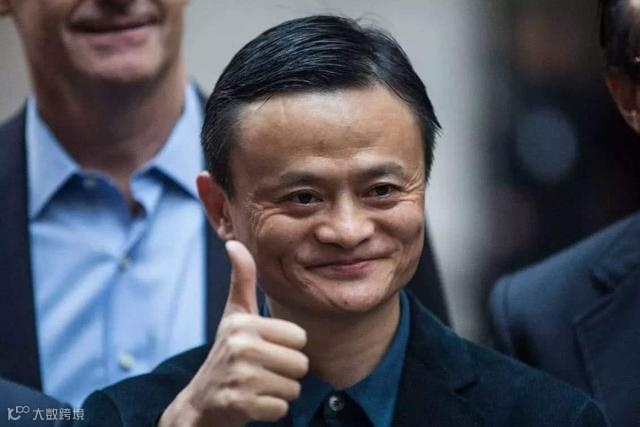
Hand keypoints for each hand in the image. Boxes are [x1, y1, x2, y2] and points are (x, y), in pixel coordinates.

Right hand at [159, 240, 307, 426]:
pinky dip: (271, 410)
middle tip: (261, 370)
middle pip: (300, 364)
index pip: (299, 337)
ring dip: (279, 392)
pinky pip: (281, 408)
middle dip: (286, 372)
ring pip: (293, 388)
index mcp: (243, 323)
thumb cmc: (226, 352)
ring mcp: (239, 377)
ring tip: (257, 385)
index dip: (287, 347)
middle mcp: (240, 347)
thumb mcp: (234, 315)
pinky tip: (252, 402)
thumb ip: (241, 280)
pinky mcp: (239, 405)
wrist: (201, 402)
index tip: (265, 349)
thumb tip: (233, 243)